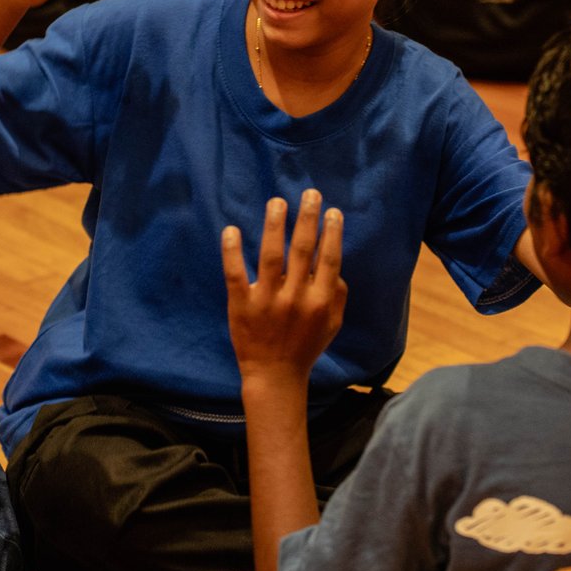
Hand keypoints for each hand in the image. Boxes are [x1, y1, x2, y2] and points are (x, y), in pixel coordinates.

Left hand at [223, 190, 347, 387]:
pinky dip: (232, 252)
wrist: (274, 376)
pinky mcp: (242, 305)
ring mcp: (267, 301)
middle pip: (302, 250)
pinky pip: (235, 274)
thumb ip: (339, 295)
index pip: (328, 259)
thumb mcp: (333, 324)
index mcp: (320, 301)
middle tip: (309, 193)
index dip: (331, 233)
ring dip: (275, 226)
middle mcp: (295, 298)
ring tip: (277, 202)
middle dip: (307, 219)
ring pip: (271, 256)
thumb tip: (335, 266)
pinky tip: (232, 230)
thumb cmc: (305, 346)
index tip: (331, 211)